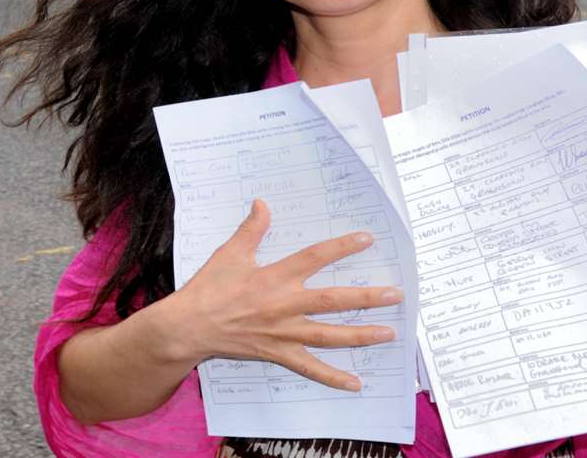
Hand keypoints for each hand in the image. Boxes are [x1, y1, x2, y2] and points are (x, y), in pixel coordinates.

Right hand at [168, 200, 402, 390]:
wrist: (191, 326)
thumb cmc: (209, 288)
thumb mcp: (230, 253)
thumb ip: (251, 229)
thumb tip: (263, 204)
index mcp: (275, 277)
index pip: (315, 258)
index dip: (341, 248)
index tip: (366, 240)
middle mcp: (285, 305)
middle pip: (333, 301)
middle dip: (366, 298)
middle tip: (395, 295)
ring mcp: (284, 332)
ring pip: (330, 335)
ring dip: (361, 335)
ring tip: (389, 333)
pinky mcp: (279, 353)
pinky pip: (310, 368)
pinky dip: (333, 377)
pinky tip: (356, 384)